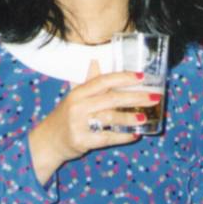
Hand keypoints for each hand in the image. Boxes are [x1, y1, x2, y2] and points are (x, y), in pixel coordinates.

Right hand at [28, 60, 158, 182]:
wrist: (48, 142)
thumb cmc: (66, 117)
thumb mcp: (74, 98)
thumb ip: (88, 82)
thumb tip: (96, 61)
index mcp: (78, 93)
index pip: (103, 81)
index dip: (123, 77)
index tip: (142, 77)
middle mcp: (77, 106)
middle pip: (111, 99)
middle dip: (135, 97)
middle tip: (154, 98)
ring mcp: (79, 124)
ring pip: (110, 118)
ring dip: (130, 118)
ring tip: (145, 117)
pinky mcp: (82, 141)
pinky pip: (107, 138)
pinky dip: (123, 136)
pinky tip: (135, 135)